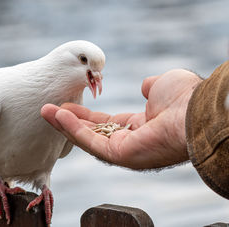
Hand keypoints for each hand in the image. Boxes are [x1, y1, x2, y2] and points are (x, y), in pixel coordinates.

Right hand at [42, 69, 202, 169]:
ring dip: (64, 125)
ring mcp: (124, 152)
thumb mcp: (162, 85)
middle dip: (68, 121)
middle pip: (91, 133)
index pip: (105, 123)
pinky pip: (91, 142)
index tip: (66, 105)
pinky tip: (58, 115)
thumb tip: (144, 86)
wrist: (197, 109)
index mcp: (140, 127)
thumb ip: (149, 88)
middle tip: (47, 108)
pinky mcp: (120, 156)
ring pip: (87, 139)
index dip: (85, 115)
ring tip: (45, 110)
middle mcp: (130, 142)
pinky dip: (73, 129)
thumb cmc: (185, 97)